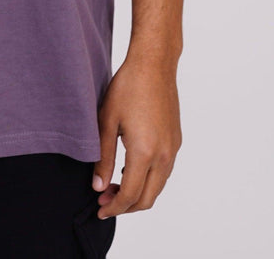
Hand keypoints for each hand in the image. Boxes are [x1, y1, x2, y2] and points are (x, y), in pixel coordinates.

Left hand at [92, 53, 181, 218]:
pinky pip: (164, 172)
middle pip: (147, 199)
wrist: (154, 64)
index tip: (99, 209)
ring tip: (114, 185)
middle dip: (125, 206)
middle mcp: (164, 155)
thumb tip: (98, 186)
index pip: (130, 195)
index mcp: (145, 152)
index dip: (113, 207)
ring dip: (138, 194)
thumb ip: (102, 157)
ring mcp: (173, 149)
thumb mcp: (106, 121)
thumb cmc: (128, 87)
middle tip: (104, 200)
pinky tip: (130, 169)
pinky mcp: (176, 141)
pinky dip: (148, 180)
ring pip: (158, 187)